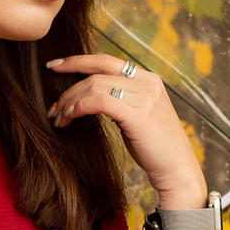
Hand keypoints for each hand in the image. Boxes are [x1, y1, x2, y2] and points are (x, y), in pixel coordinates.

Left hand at [46, 53, 205, 209]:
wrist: (177, 170)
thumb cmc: (154, 146)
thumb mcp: (138, 115)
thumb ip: (121, 99)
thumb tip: (88, 95)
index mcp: (148, 79)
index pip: (106, 60)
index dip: (77, 61)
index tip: (54, 66)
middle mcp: (148, 83)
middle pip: (96, 73)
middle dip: (69, 88)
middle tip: (53, 107)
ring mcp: (146, 98)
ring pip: (95, 86)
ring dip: (71, 102)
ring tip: (59, 118)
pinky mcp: (139, 116)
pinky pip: (100, 101)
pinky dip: (80, 107)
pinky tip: (71, 117)